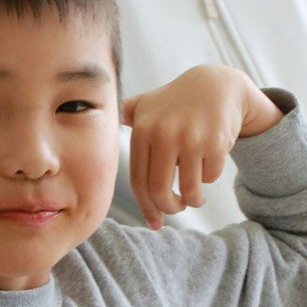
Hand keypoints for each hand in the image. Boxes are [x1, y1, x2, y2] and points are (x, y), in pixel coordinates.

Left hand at [122, 64, 280, 228]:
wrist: (217, 84)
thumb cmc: (176, 101)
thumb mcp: (146, 105)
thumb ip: (122, 118)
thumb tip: (89, 132)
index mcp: (143, 130)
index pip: (139, 182)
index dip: (147, 208)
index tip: (155, 222)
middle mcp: (163, 134)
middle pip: (161, 191)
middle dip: (170, 209)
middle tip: (176, 208)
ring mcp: (190, 138)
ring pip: (189, 190)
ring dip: (193, 200)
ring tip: (195, 197)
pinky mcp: (215, 141)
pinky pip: (210, 177)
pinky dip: (210, 179)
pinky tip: (208, 168)